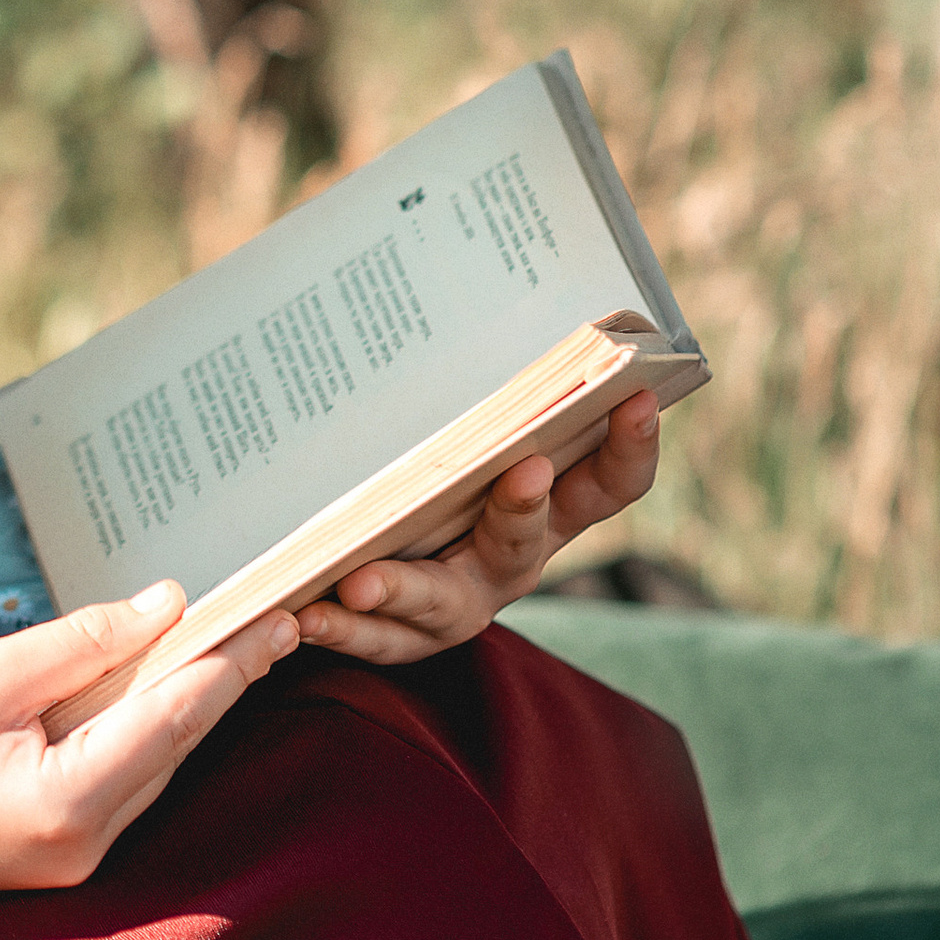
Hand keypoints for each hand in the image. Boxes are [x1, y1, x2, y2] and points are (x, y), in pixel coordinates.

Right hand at [0, 585, 298, 896]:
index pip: (171, 721)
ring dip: (192, 708)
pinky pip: (126, 785)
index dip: (229, 667)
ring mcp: (79, 860)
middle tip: (278, 623)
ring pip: (157, 769)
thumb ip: (84, 643)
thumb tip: (166, 607)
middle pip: (175, 749)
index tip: (276, 621)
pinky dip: (151, 735)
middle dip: (224, 683)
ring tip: (240, 646)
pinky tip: (172, 690)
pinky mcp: (65, 855)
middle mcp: (88, 846)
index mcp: (68, 804)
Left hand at [294, 388, 662, 667]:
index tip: (638, 396)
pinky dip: (339, 628)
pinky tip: (302, 614)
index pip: (611, 485)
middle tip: (524, 470)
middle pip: (525, 543)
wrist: (384, 572)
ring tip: (360, 582)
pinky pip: (375, 640)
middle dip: (523, 507)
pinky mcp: (406, 638)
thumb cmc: (446, 479)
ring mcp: (461, 606)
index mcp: (550, 512)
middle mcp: (513, 564)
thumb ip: (490, 405)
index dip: (632, 446)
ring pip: (441, 604)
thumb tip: (487, 299)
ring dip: (402, 590)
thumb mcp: (474, 444)